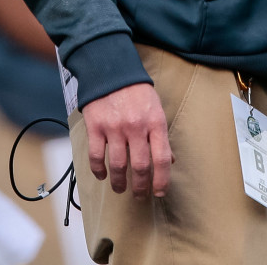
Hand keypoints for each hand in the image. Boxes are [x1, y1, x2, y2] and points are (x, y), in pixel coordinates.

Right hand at [83, 82, 173, 197]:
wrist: (111, 70)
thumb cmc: (137, 91)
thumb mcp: (156, 108)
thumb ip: (161, 135)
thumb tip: (169, 160)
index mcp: (155, 121)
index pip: (162, 158)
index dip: (162, 179)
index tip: (159, 192)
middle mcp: (136, 126)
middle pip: (140, 166)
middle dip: (140, 186)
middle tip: (139, 195)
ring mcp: (115, 127)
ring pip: (118, 165)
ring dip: (119, 182)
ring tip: (120, 188)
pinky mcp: (96, 127)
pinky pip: (96, 156)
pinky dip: (98, 170)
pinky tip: (102, 176)